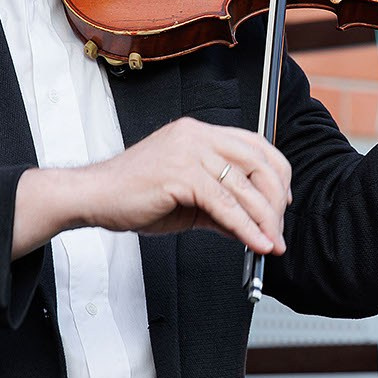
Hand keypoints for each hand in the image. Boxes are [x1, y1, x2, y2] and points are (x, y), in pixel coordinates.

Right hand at [77, 118, 291, 254]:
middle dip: (275, 200)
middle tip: (278, 229)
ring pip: (244, 185)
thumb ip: (223, 209)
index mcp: (200, 134)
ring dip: (264, 219)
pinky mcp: (180, 174)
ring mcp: (189, 152)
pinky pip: (224, 203)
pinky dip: (245, 227)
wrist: (94, 197)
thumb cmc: (134, 194)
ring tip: (271, 243)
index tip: (282, 202)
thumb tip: (254, 228)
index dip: (276, 173)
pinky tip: (254, 242)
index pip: (255, 145)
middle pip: (258, 162)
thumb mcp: (190, 201)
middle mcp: (197, 136)